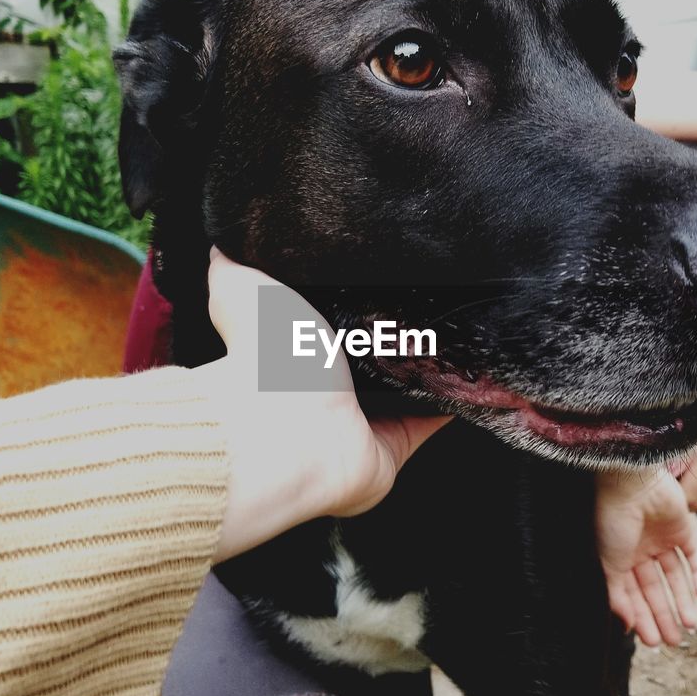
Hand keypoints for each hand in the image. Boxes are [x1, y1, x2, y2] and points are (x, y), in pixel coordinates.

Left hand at [201, 249, 450, 560]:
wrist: (286, 430)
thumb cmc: (264, 362)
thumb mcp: (248, 292)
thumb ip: (236, 270)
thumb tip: (221, 247)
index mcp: (296, 354)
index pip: (330, 326)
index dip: (356, 305)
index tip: (386, 280)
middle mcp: (328, 391)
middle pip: (374, 357)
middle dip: (401, 334)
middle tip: (434, 299)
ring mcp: (360, 423)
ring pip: (407, 391)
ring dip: (434, 367)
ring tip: (464, 329)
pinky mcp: (390, 448)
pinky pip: (431, 422)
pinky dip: (454, 402)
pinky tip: (475, 373)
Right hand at [596, 465, 696, 646]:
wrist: (631, 482)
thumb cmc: (612, 520)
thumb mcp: (609, 564)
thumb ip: (617, 596)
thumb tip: (625, 625)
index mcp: (619, 557)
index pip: (633, 593)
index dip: (643, 617)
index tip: (652, 642)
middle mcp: (641, 549)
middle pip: (656, 588)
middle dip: (664, 614)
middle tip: (674, 640)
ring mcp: (663, 539)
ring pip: (676, 576)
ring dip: (683, 600)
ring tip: (691, 624)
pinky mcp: (683, 528)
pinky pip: (694, 556)